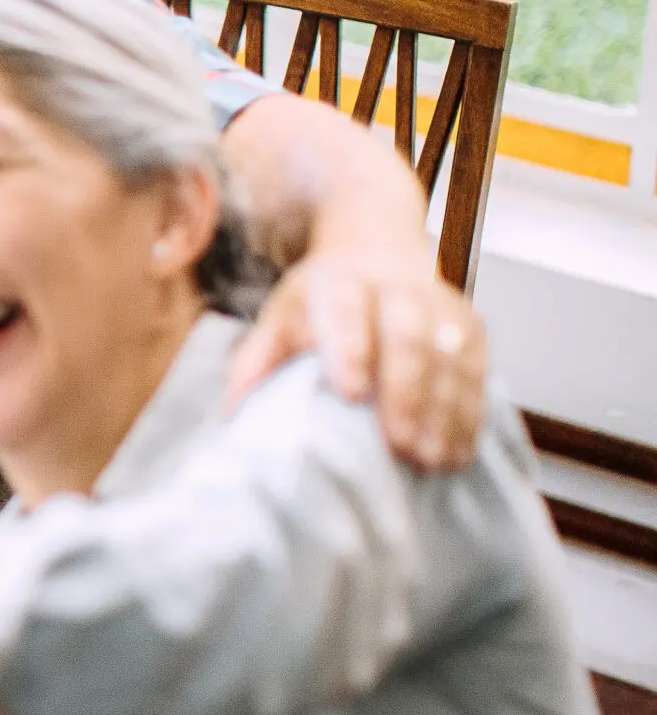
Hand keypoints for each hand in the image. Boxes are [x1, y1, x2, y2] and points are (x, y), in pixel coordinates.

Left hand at [225, 246, 486, 472]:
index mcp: (337, 282)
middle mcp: (394, 288)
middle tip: (400, 445)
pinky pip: (478, 371)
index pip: (345, 310)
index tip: (350, 394)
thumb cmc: (321, 302)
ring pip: (450, 356)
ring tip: (430, 460)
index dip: (350, 349)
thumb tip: (235, 411)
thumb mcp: (280, 318)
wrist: (377, 254)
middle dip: (405, 392)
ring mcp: (439, 306)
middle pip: (407, 335)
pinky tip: (457, 454)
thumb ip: (256, 361)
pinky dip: (469, 415)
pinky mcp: (471, 327)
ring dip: (444, 411)